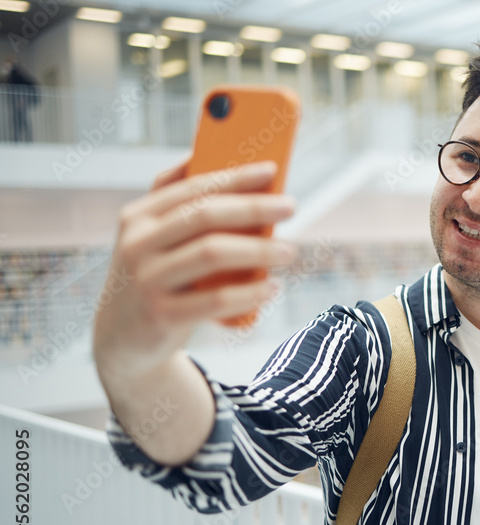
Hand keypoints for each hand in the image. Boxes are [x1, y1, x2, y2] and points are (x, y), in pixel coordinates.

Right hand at [92, 160, 297, 379]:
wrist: (122, 337)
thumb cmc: (155, 277)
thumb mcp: (153, 239)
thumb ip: (180, 205)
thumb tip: (225, 165)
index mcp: (138, 217)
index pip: (192, 188)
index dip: (234, 177)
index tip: (271, 170)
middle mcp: (137, 244)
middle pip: (204, 216)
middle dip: (253, 208)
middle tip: (290, 207)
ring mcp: (147, 280)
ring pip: (212, 254)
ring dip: (257, 250)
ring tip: (288, 251)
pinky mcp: (162, 315)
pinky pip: (215, 300)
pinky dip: (249, 293)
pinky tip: (271, 288)